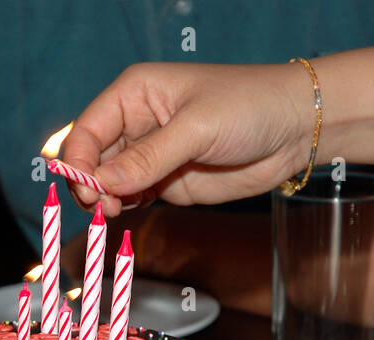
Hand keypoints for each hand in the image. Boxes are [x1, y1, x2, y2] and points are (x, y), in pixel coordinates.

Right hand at [61, 62, 313, 215]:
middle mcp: (136, 123)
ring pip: (108, 182)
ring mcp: (150, 155)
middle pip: (92, 158)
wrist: (295, 129)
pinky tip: (127, 211)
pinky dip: (124, 207)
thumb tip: (102, 183)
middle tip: (100, 206)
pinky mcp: (166, 182)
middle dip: (89, 184)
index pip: (88, 129)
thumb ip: (148, 158)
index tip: (84, 189)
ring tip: (114, 211)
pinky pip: (132, 197)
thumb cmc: (250, 106)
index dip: (78, 160)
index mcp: (134, 93)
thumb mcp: (196, 129)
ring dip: (104, 200)